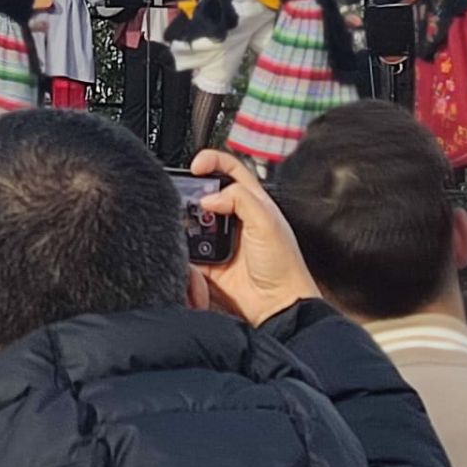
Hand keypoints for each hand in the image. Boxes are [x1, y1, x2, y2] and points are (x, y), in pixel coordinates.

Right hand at [189, 150, 320, 325]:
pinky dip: (183, 247)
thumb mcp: (267, 222)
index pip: (231, 170)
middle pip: (206, 194)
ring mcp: (220, 241)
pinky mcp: (209, 263)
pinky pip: (188, 250)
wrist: (277, 306)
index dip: (213, 161)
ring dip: (187, 221)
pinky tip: (187, 247)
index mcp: (253, 203)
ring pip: (194, 222)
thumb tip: (208, 197)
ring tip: (187, 224)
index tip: (196, 165)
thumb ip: (240, 200)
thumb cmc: (284, 266)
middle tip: (188, 197)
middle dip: (194, 193)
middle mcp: (236, 219)